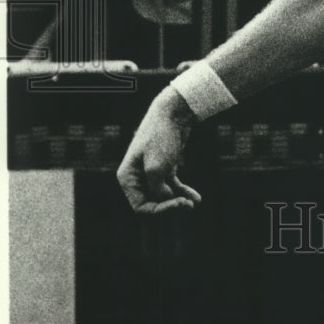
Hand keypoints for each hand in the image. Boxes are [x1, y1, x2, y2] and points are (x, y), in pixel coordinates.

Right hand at [117, 87, 201, 213]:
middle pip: (152, 202)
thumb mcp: (157, 168)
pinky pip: (172, 186)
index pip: (140, 206)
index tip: (177, 204)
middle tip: (187, 206)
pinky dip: (183, 192)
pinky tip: (196, 198)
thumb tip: (165, 199)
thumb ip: (157, 189)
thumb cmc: (160, 137)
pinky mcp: (165, 168)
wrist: (174, 113)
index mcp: (127, 178)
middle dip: (169, 206)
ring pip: (164, 196)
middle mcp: (136, 177)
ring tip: (193, 203)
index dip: (158, 210)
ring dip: (178, 201)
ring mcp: (150, 173)